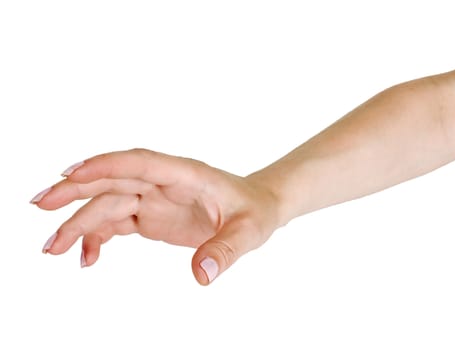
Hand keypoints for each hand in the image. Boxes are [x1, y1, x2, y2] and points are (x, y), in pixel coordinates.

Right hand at [31, 149, 278, 284]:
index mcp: (186, 174)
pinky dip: (97, 237)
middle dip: (76, 191)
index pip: (141, 162)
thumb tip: (201, 275)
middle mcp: (163, 183)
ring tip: (51, 248)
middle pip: (113, 180)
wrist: (256, 208)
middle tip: (41, 204)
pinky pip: (116, 222)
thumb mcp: (249, 231)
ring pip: (107, 203)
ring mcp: (154, 198)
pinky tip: (86, 257)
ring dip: (78, 221)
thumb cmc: (253, 211)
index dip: (107, 165)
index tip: (71, 172)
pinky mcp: (150, 215)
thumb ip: (226, 250)